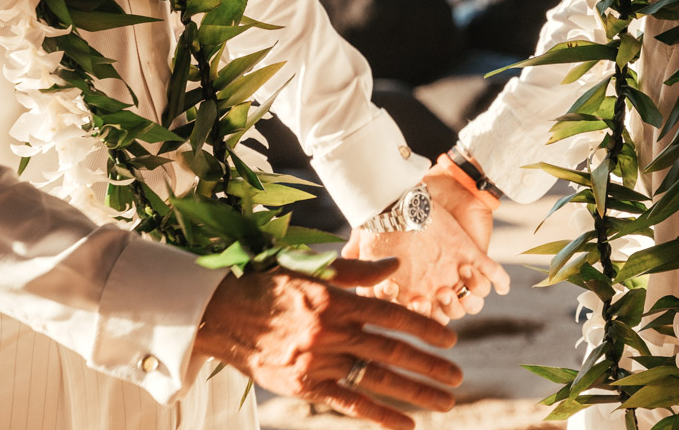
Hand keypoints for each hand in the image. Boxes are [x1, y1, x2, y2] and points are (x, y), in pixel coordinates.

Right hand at [194, 257, 459, 429]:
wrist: (221, 315)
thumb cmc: (268, 285)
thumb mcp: (310, 268)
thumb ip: (355, 270)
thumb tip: (393, 265)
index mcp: (336, 301)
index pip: (391, 316)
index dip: (424, 328)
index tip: (450, 339)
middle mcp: (331, 333)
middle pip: (391, 351)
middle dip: (429, 365)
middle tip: (457, 375)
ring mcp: (319, 363)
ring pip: (377, 380)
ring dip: (414, 392)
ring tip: (444, 401)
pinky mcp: (307, 386)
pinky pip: (350, 403)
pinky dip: (380, 415)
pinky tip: (406, 424)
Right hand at [342, 173, 507, 321]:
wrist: (438, 184)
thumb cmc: (403, 208)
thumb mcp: (377, 227)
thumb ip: (360, 245)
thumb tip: (344, 259)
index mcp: (416, 284)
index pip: (421, 312)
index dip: (420, 313)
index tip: (416, 301)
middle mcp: (439, 283)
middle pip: (448, 313)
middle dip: (447, 308)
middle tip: (440, 292)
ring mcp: (460, 273)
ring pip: (471, 302)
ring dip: (470, 296)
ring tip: (462, 275)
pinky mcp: (478, 257)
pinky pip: (493, 279)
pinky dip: (496, 281)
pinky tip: (486, 274)